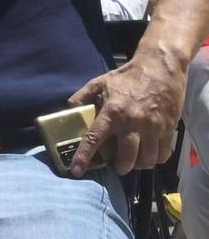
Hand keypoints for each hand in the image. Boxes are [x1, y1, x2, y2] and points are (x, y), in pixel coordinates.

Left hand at [71, 59, 183, 175]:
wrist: (160, 68)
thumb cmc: (128, 76)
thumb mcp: (100, 82)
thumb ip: (82, 96)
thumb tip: (68, 108)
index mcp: (112, 112)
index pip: (94, 139)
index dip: (84, 157)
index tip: (76, 171)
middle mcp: (132, 123)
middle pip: (127, 158)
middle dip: (120, 167)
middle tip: (116, 166)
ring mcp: (153, 127)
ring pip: (147, 159)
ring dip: (139, 165)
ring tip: (133, 162)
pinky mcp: (169, 128)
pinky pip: (163, 153)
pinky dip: (156, 159)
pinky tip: (150, 156)